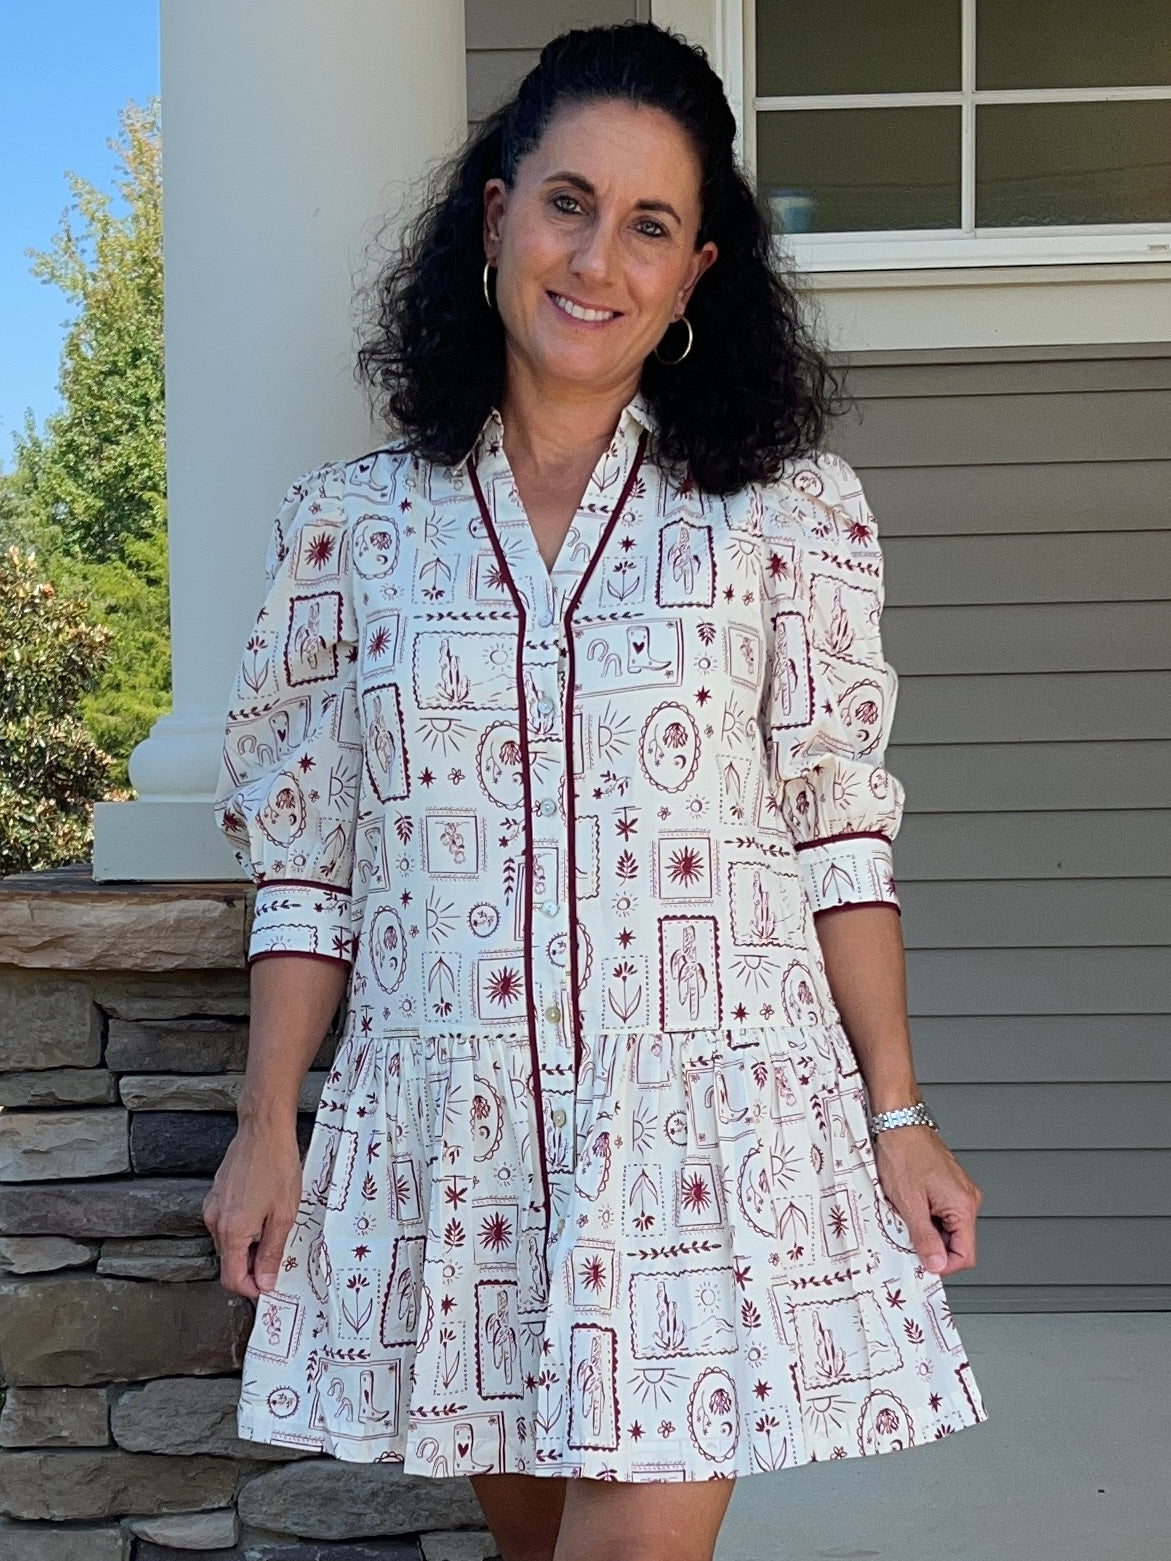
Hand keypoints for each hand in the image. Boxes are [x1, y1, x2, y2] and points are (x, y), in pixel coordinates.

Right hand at [202, 1124, 303, 1299]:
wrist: (263, 1129)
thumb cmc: (277, 1166)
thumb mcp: (284, 1214)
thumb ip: (273, 1252)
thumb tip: (266, 1282)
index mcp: (231, 1231)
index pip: (231, 1278)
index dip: (251, 1288)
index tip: (269, 1285)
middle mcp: (215, 1221)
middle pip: (229, 1261)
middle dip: (252, 1266)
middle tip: (279, 1253)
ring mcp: (213, 1207)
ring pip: (228, 1243)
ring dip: (249, 1246)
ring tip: (275, 1226)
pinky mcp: (216, 1195)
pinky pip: (226, 1224)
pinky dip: (243, 1228)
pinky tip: (263, 1212)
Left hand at [872, 1126, 982, 1277]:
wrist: (899, 1122)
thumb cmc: (904, 1152)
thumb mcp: (909, 1202)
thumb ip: (924, 1237)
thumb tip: (935, 1264)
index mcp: (963, 1205)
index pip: (965, 1255)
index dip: (943, 1265)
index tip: (923, 1263)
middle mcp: (968, 1199)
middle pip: (956, 1242)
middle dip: (931, 1244)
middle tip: (906, 1233)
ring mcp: (960, 1191)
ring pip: (947, 1227)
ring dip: (926, 1228)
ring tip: (905, 1213)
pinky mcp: (949, 1186)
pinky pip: (942, 1212)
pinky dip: (925, 1214)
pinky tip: (909, 1203)